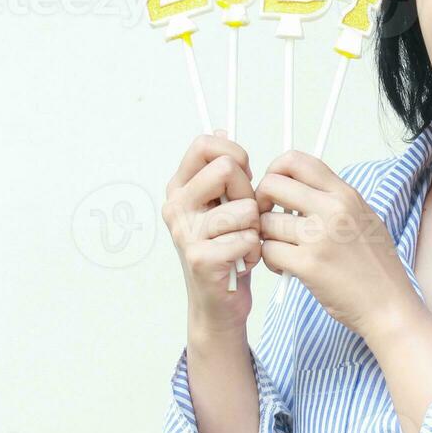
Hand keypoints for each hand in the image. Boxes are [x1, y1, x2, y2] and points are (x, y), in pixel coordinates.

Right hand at [163, 131, 260, 336]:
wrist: (218, 302)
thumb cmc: (225, 249)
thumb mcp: (220, 204)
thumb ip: (219, 170)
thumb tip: (219, 129)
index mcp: (179, 188)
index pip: (205, 145)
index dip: (234, 153)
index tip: (244, 175)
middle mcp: (175, 206)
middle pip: (227, 168)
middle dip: (249, 193)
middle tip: (246, 219)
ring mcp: (184, 232)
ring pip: (244, 207)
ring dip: (256, 228)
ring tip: (244, 243)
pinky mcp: (200, 258)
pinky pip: (247, 238)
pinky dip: (254, 252)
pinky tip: (243, 263)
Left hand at [254, 150, 420, 340]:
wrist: (389, 306)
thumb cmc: (376, 268)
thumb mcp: (364, 219)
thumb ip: (334, 200)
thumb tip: (298, 187)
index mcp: (346, 195)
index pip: (297, 160)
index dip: (275, 170)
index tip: (274, 189)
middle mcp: (334, 210)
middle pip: (272, 185)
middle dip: (261, 202)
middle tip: (270, 220)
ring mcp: (320, 237)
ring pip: (265, 222)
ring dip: (266, 238)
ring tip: (282, 250)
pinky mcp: (309, 265)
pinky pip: (269, 251)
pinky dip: (270, 261)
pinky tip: (285, 268)